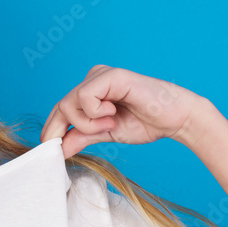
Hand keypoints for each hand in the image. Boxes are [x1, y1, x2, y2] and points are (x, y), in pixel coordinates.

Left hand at [39, 64, 205, 158]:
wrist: (174, 119)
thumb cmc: (145, 122)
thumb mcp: (105, 133)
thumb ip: (82, 137)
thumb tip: (58, 149)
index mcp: (90, 91)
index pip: (60, 110)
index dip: (53, 131)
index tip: (54, 151)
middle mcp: (92, 79)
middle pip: (60, 107)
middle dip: (67, 130)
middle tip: (94, 135)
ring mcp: (99, 75)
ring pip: (68, 103)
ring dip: (87, 123)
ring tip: (109, 123)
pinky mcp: (110, 76)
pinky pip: (84, 97)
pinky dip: (94, 113)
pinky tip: (113, 113)